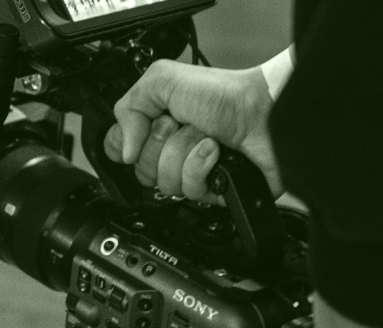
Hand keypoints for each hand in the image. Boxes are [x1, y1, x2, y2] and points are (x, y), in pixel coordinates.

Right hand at [103, 59, 282, 204]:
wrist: (263, 115)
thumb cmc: (224, 94)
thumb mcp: (163, 80)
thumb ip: (128, 108)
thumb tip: (122, 151)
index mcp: (156, 124)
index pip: (119, 147)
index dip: (128, 141)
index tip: (147, 125)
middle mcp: (171, 149)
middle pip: (139, 168)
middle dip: (161, 144)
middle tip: (181, 124)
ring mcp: (190, 171)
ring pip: (164, 183)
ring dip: (184, 154)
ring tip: (206, 138)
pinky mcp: (210, 190)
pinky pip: (190, 192)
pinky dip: (202, 167)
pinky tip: (216, 154)